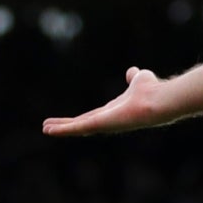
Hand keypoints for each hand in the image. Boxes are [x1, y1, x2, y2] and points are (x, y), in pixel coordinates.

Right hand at [43, 67, 165, 136]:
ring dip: (61, 129)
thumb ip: (134, 78)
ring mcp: (103, 123)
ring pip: (78, 128)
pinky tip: (49, 130)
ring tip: (45, 129)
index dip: (81, 118)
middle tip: (49, 127)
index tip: (71, 120)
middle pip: (82, 123)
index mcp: (114, 111)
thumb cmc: (152, 91)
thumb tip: (132, 72)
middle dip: (67, 125)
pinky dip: (63, 129)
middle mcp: (108, 120)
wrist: (157, 100)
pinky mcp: (99, 124)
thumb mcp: (139, 80)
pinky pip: (78, 127)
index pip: (93, 116)